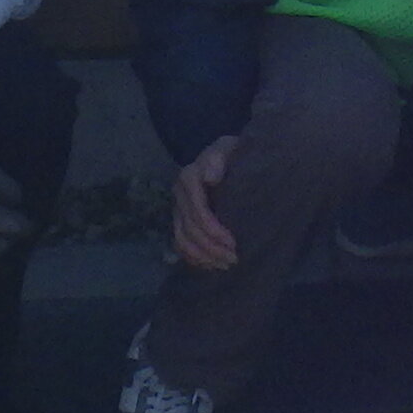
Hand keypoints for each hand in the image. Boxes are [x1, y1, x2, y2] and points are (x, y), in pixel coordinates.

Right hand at [168, 138, 242, 273]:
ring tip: (227, 264)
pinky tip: (213, 265)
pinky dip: (195, 259)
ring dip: (204, 256)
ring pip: (183, 241)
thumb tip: (210, 177)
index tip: (234, 242)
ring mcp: (178, 209)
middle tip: (235, 258)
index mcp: (189, 177)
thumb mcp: (229, 147)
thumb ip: (220, 157)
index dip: (213, 229)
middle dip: (212, 247)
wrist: (227, 156)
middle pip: (190, 229)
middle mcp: (179, 195)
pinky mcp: (180, 221)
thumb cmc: (231, 153)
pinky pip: (181, 245)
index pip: (197, 211)